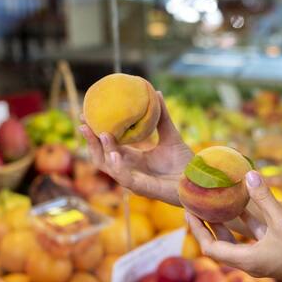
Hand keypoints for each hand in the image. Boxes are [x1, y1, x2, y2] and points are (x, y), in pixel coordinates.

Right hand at [79, 92, 193, 205]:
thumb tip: (156, 92)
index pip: (108, 146)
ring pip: (109, 167)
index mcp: (133, 159)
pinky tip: (114, 154)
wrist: (197, 180)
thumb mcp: (170, 135)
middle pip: (101, 157)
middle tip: (83, 124)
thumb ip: (162, 117)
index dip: (96, 133)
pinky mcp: (142, 189)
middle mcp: (129, 170)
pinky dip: (117, 167)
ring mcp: (134, 180)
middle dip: (90, 142)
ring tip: (101, 134)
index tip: (87, 116)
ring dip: (102, 151)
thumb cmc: (184, 163)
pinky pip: (124, 178)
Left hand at [186, 171, 281, 281]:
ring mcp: (259, 262)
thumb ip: (265, 197)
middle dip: (206, 227)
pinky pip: (250, 242)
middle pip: (218, 246)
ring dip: (224, 227)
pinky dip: (244, 227)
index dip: (198, 229)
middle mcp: (249, 264)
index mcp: (246, 260)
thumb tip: (249, 174)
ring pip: (234, 244)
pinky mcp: (270, 257)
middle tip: (195, 207)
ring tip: (213, 206)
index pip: (210, 247)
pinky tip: (243, 209)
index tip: (189, 211)